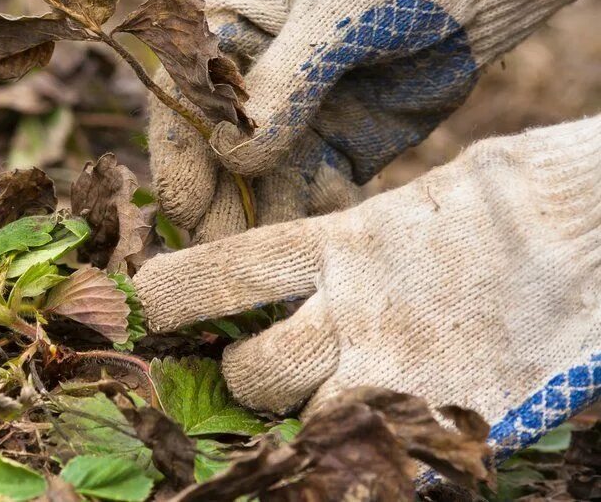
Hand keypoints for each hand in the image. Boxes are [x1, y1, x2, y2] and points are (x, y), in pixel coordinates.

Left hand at [136, 115, 600, 458]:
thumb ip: (353, 235)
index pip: (227, 271)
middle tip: (253, 370)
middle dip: (243, 381)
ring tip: (321, 402)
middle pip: (254, 374)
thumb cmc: (515, 202)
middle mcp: (362, 312)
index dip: (175, 291)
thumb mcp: (418, 199)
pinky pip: (383, 458)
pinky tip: (376, 435)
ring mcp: (406, 373)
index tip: (143, 301)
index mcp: (345, 243)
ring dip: (301, 424)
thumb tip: (309, 259)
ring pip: (308, 427)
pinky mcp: (457, 420)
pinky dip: (364, 454)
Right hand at [149, 0, 582, 240]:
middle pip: (214, 155)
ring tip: (271, 254)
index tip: (188, 212)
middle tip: (221, 256)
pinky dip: (314, 213)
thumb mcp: (337, 13)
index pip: (183, 103)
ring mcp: (294, 117)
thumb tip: (234, 158)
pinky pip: (313, 193)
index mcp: (224, 29)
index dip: (180, 158)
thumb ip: (284, 85)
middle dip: (217, 204)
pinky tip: (329, 219)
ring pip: (260, 184)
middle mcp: (249, 80)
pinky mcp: (338, 146)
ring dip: (262, 220)